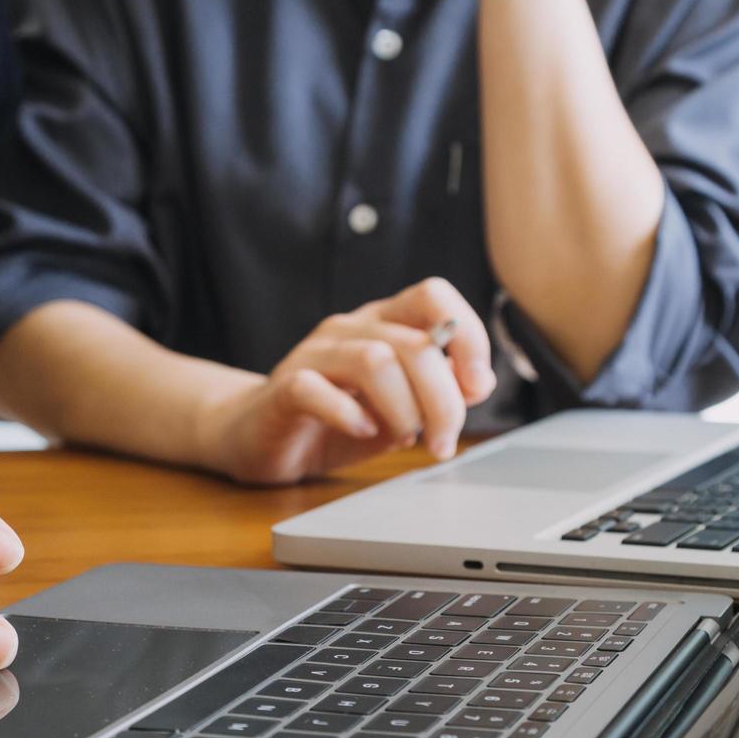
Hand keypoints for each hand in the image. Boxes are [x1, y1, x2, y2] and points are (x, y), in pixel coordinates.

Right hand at [206, 278, 496, 484]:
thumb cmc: (337, 419)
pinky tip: (362, 432)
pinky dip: (349, 416)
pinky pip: (317, 389)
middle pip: (413, 344)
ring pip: (374, 361)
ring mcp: (315, 353)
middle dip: (442, 400)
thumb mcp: (401, 407)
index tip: (476, 386)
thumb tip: (479, 383)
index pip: (433, 295)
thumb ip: (439, 391)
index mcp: (384, 322)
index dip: (467, 335)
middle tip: (442, 442)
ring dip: (404, 409)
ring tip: (405, 439)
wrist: (259, 436)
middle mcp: (351, 327)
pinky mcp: (286, 386)